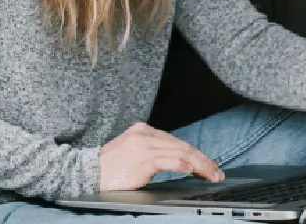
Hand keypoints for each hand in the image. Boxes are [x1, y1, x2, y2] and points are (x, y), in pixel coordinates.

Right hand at [99, 122, 224, 190]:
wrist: (88, 174)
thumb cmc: (109, 169)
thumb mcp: (131, 152)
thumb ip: (151, 152)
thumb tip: (177, 161)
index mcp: (142, 130)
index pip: (176, 141)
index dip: (194, 153)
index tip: (207, 164)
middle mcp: (145, 134)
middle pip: (182, 145)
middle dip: (203, 159)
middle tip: (217, 172)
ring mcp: (145, 145)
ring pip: (183, 152)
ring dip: (202, 165)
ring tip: (213, 175)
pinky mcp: (144, 159)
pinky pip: (174, 161)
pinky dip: (189, 166)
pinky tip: (198, 173)